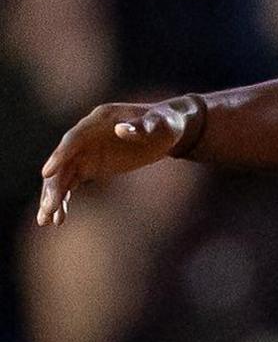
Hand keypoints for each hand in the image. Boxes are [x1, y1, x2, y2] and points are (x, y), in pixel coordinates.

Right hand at [37, 99, 195, 224]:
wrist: (167, 130)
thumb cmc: (165, 124)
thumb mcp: (159, 124)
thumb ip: (141, 127)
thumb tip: (120, 130)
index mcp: (98, 120)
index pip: (73, 139)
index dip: (60, 156)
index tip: (47, 173)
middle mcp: (85, 136)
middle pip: (64, 161)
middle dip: (54, 185)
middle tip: (48, 208)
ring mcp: (86, 152)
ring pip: (63, 175)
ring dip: (53, 197)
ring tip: (46, 220)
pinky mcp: (90, 166)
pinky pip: (72, 184)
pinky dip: (64, 199)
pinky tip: (58, 219)